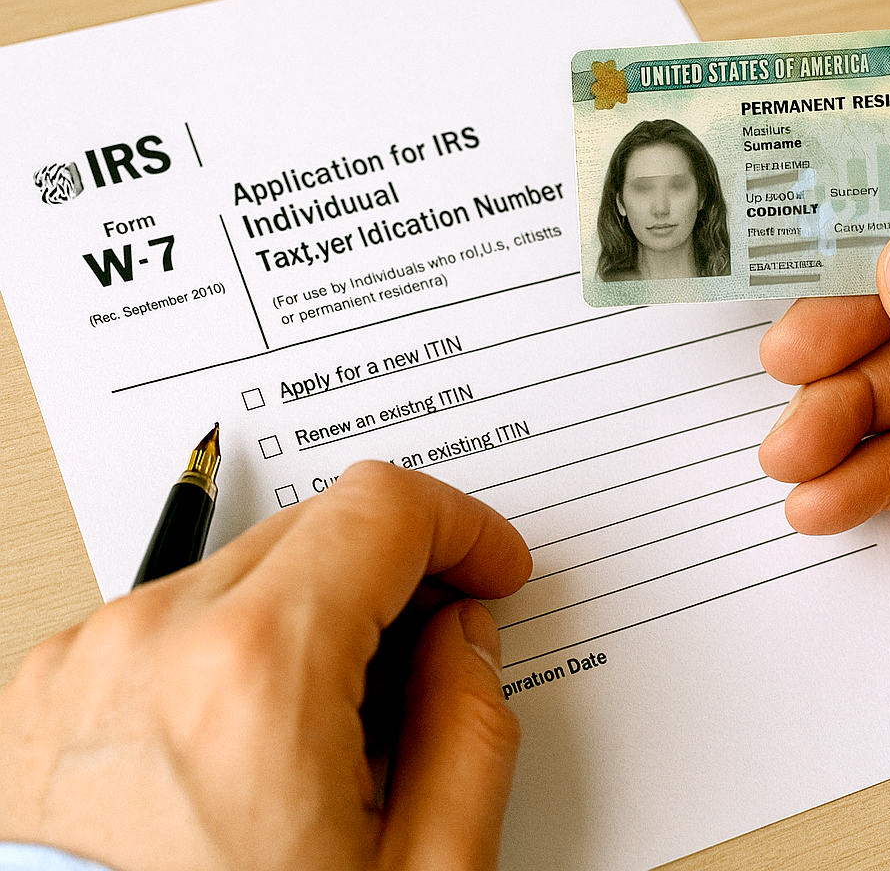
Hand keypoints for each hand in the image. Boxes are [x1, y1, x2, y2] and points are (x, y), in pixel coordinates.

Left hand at [0, 461, 531, 870]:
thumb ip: (469, 732)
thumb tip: (462, 640)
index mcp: (255, 675)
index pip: (381, 508)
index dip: (460, 525)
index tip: (487, 564)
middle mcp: (153, 643)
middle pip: (316, 525)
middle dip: (397, 567)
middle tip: (436, 639)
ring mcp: (87, 661)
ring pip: (247, 568)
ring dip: (318, 608)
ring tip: (342, 719)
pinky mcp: (49, 689)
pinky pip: (177, 617)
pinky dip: (241, 641)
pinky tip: (264, 734)